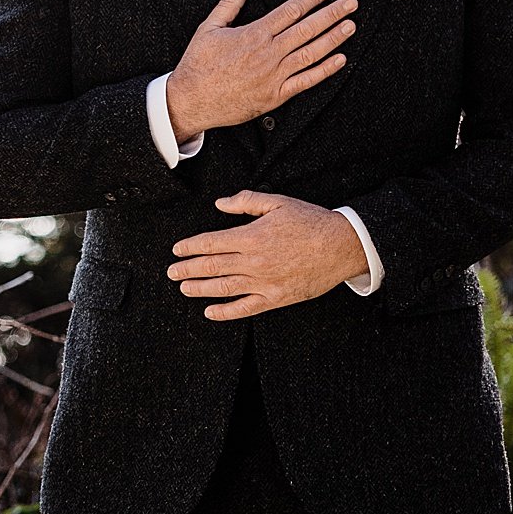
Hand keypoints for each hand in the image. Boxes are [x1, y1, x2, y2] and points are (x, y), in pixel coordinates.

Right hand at [164, 0, 356, 141]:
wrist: (191, 101)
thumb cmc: (198, 66)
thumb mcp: (208, 28)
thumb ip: (229, 4)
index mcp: (254, 34)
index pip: (291, 10)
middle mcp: (268, 53)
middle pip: (307, 28)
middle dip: (332, 13)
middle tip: (351, 3)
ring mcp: (274, 75)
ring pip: (311, 53)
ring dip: (333, 38)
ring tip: (350, 25)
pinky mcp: (275, 95)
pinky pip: (306, 81)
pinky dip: (324, 70)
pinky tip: (340, 60)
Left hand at [168, 191, 366, 320]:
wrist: (342, 246)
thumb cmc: (311, 221)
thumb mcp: (278, 202)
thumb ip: (246, 202)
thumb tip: (220, 203)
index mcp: (252, 237)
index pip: (211, 243)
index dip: (190, 247)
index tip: (177, 250)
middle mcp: (254, 261)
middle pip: (212, 267)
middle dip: (187, 269)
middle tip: (171, 272)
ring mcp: (264, 282)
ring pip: (223, 288)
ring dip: (199, 289)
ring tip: (183, 288)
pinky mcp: (276, 298)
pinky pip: (245, 308)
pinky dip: (225, 312)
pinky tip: (210, 311)